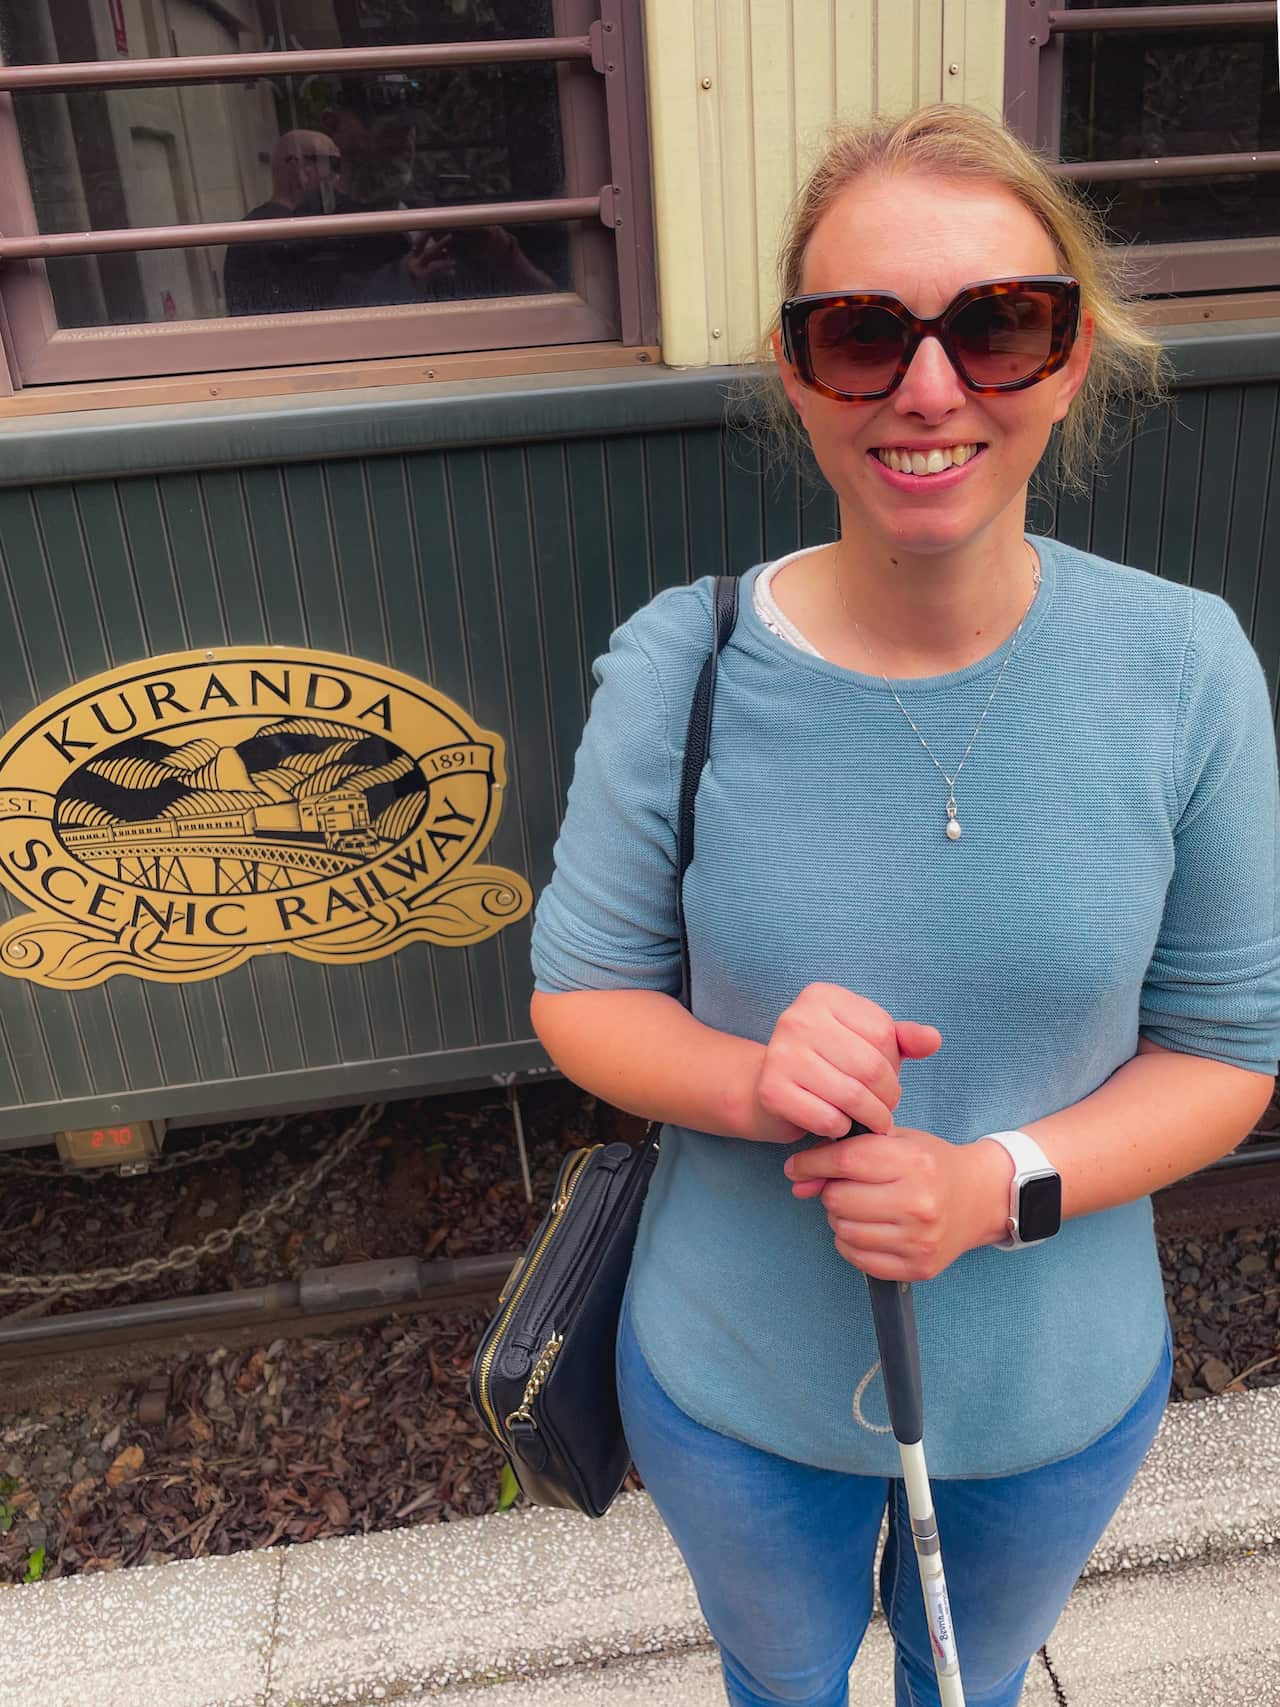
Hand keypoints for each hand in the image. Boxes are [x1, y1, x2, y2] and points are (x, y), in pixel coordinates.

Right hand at [747, 983, 941, 1143]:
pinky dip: (841, 1130)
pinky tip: (837, 1124)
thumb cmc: (828, 1063)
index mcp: (822, 996)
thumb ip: (902, 1038)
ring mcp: (780, 1053)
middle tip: (885, 1110)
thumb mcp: (867, 1043)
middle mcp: (796, 1018)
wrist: (770, 1088)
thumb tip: (932, 1040)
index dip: (894, 1064)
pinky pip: (827, 1119)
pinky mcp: (771, 1090)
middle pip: (870, 1066)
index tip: (886, 1078)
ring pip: (852, 1096)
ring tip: (872, 1121)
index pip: (882, 1033)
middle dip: (888, 1097)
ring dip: (871, 1118)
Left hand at [783, 1128, 1011, 1281]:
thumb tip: (799, 1180)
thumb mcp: (895, 1140)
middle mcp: (918, 1204)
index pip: (844, 1162)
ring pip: (844, 1231)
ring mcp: (919, 1240)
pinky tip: (868, 1228)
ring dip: (841, 1217)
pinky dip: (852, 1243)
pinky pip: (858, 1258)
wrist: (979, 1197)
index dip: (811, 1163)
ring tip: (860, 1206)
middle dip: (830, 1191)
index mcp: (913, 1163)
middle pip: (838, 1199)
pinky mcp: (919, 1267)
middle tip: (844, 1186)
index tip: (797, 1167)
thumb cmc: (931, 1163)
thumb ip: (846, 1152)